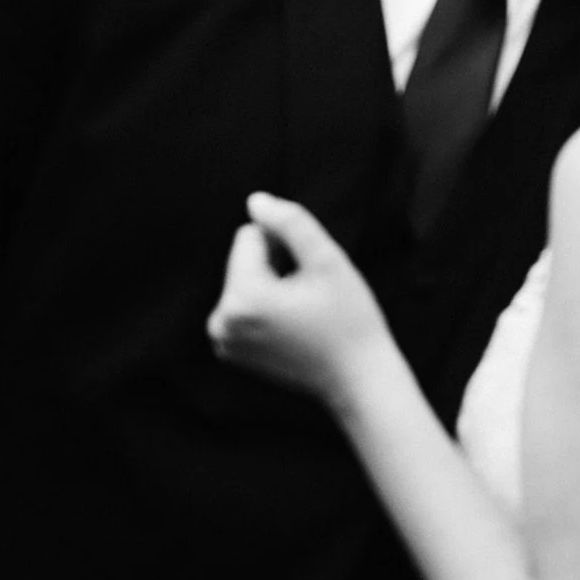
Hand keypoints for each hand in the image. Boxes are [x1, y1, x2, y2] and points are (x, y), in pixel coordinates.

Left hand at [207, 192, 395, 413]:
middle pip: (244, 259)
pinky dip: (266, 307)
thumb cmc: (348, 318)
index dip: (284, 244)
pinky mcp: (231, 350)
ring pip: (245, 281)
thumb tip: (255, 201)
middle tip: (309, 294)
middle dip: (276, 266)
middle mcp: (222, 320)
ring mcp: (224, 340)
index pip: (249, 236)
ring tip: (303, 310)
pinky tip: (293, 325)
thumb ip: (290, 222)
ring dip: (272, 285)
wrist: (357, 377)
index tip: (308, 272)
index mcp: (242, 296)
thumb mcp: (326, 260)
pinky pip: (243, 305)